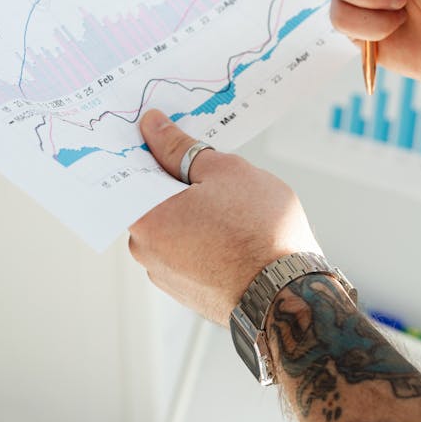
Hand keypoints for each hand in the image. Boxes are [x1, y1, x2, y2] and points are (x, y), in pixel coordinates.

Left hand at [128, 109, 319, 324]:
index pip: (132, 169)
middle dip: (178, 179)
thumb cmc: (259, 233)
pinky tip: (235, 230)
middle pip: (153, 198)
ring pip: (174, 226)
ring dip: (194, 210)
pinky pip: (188, 250)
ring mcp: (166, 275)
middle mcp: (145, 251)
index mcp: (145, 217)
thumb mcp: (223, 170)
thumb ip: (180, 147)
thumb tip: (154, 126)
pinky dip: (204, 237)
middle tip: (212, 168)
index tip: (165, 133)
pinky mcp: (188, 291)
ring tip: (233, 205)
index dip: (150, 146)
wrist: (288, 295)